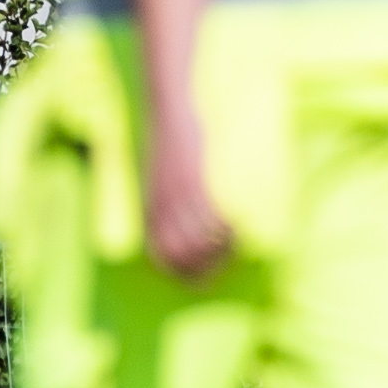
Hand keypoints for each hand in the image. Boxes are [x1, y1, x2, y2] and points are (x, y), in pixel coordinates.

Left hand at [141, 120, 229, 278]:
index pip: (164, 259)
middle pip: (182, 257)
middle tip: (228, 259)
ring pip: (199, 242)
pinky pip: (211, 218)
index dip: (186, 274)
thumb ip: (166, 207)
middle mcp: (161, 209)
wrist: (168, 113)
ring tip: (235, 240)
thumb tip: (182, 231)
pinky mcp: (193, 182)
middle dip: (208, 267)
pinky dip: (227, 229)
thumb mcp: (160, 182)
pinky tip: (236, 222)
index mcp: (150, 212)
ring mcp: (177, 196)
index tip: (208, 275)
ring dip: (222, 249)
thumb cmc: (170, 146)